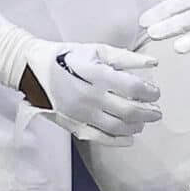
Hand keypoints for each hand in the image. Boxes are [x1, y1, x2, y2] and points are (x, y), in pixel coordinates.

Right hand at [19, 40, 162, 140]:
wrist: (31, 70)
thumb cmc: (65, 56)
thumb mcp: (95, 50)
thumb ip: (125, 57)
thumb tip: (153, 62)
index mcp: (94, 74)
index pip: (132, 87)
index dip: (149, 92)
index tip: (156, 92)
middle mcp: (88, 96)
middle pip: (128, 110)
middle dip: (148, 112)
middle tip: (157, 110)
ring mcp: (80, 114)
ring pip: (117, 127)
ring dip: (136, 126)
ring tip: (144, 121)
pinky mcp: (73, 125)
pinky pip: (100, 138)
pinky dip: (119, 141)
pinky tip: (130, 137)